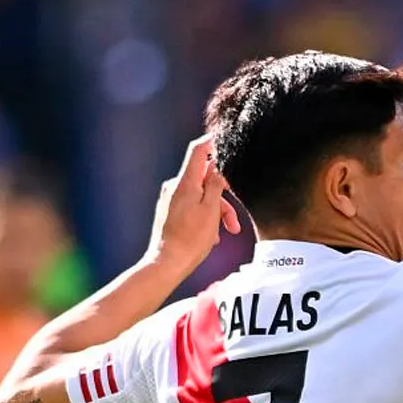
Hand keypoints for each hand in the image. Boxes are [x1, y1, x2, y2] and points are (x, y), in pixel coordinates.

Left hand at [147, 136, 242, 275]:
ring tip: (228, 231)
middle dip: (223, 194)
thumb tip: (217, 167)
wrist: (167, 262)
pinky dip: (205, 216)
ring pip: (201, 195)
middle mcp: (175, 187)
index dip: (212, 142)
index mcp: (185, 182)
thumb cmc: (191, 239)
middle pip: (205, 178)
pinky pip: (193, 206)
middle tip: (234, 214)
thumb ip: (216, 184)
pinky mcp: (170, 211)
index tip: (224, 140)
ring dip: (217, 210)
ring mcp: (171, 199)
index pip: (198, 150)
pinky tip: (213, 235)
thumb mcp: (211, 209)